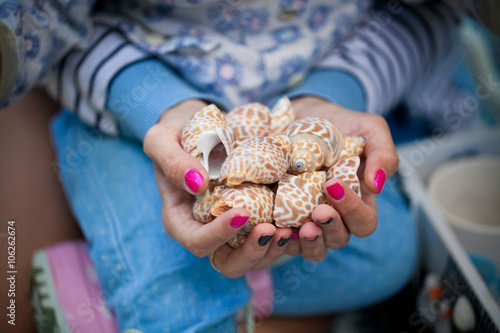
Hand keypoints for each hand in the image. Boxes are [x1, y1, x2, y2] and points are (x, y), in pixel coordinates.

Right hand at [144, 99, 292, 277]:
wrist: (201, 123)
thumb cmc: (175, 132)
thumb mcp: (162, 139)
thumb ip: (172, 162)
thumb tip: (198, 185)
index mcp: (181, 220)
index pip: (197, 242)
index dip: (218, 235)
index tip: (242, 213)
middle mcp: (208, 229)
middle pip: (228, 262)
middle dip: (252, 253)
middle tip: (274, 231)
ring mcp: (233, 225)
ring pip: (254, 255)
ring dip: (275, 248)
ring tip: (293, 228)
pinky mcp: (255, 213)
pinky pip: (272, 234)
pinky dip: (288, 232)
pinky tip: (304, 218)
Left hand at [284, 96, 398, 260]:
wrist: (301, 116)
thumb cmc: (340, 125)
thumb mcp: (370, 129)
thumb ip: (383, 154)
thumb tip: (376, 185)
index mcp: (359, 202)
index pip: (364, 222)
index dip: (352, 211)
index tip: (333, 185)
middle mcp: (334, 216)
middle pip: (338, 239)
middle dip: (329, 229)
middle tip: (317, 212)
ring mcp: (306, 219)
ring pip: (312, 248)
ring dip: (307, 242)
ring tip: (296, 228)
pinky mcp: (281, 216)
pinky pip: (282, 240)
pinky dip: (278, 238)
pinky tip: (271, 226)